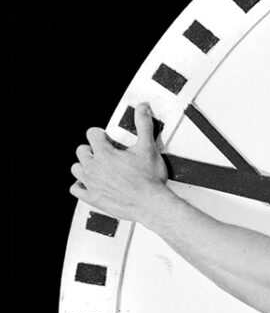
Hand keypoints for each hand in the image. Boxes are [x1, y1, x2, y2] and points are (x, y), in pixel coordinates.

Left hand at [70, 103, 169, 222]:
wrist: (150, 204)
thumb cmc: (149, 179)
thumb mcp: (149, 148)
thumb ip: (143, 125)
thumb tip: (142, 107)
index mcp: (105, 153)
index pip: (92, 134)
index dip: (100, 134)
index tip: (107, 138)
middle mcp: (94, 167)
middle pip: (81, 151)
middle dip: (92, 150)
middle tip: (105, 154)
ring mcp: (91, 183)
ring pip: (76, 168)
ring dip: (84, 166)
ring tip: (97, 168)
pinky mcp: (92, 197)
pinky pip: (76, 189)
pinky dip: (80, 185)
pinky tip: (90, 184)